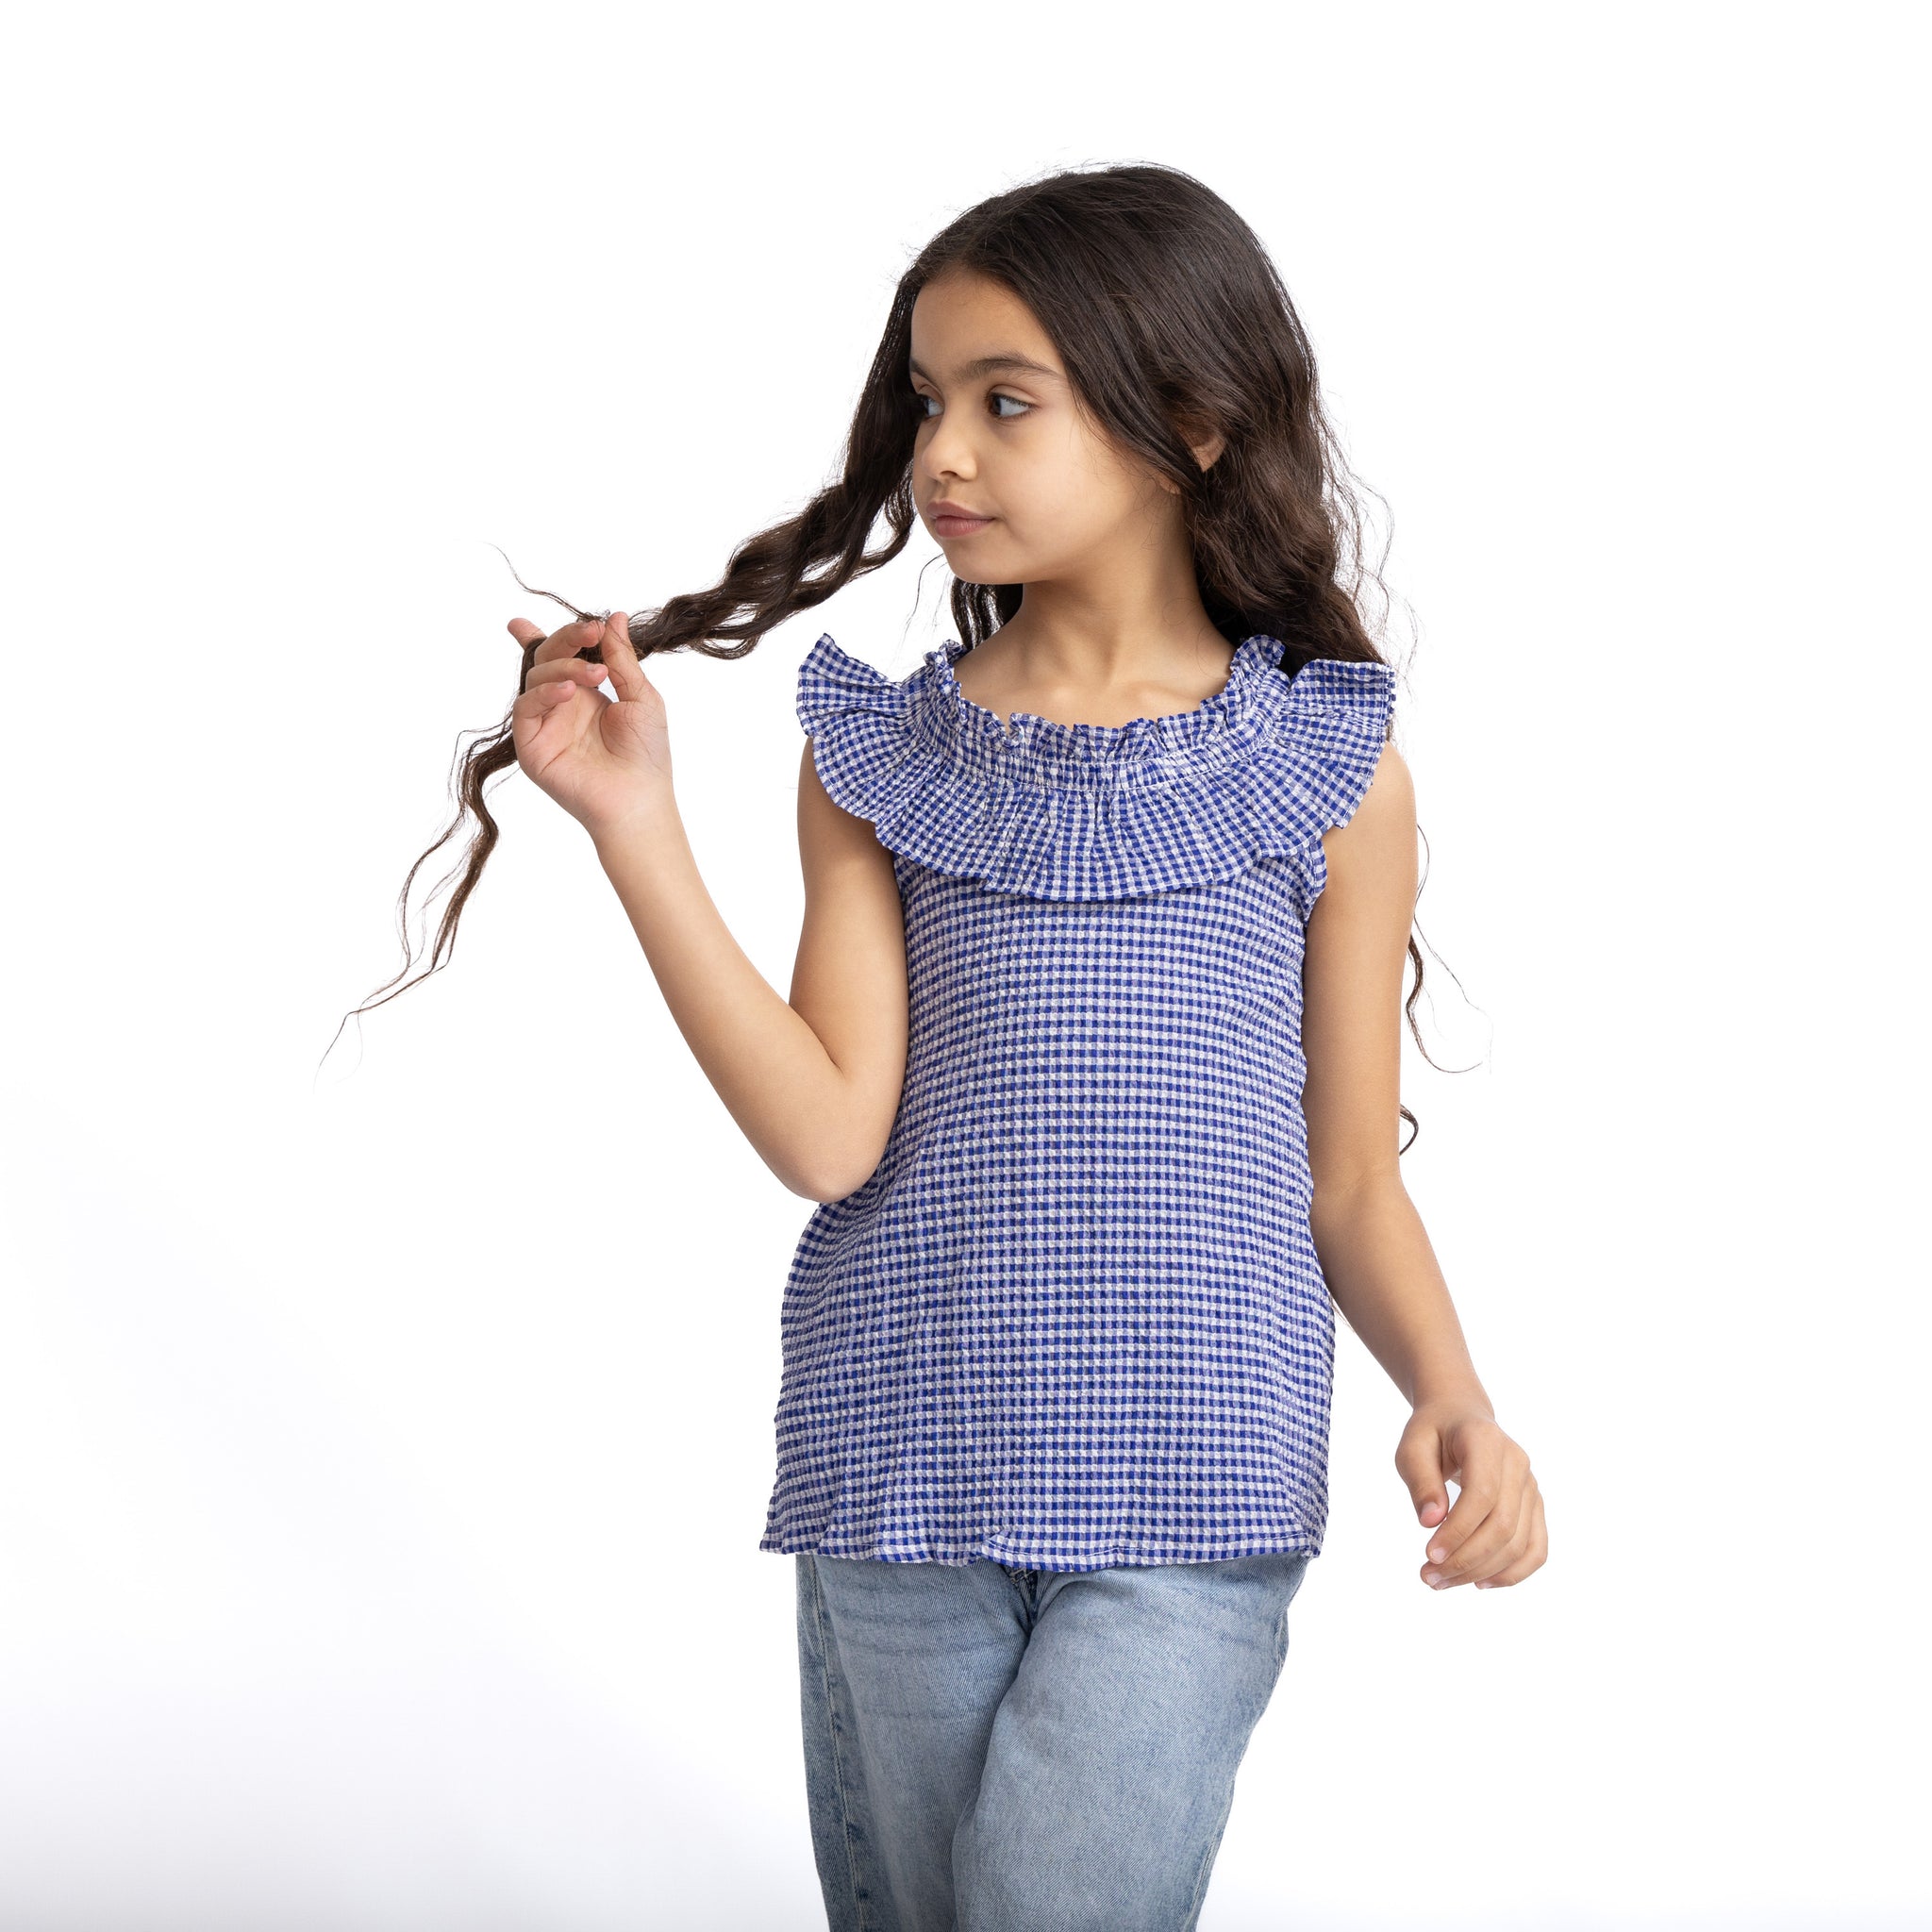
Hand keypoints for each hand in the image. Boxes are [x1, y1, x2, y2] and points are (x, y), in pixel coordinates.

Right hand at [506, 610, 672, 837]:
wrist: (639, 797)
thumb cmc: (646, 754)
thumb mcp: (641, 696)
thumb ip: (621, 657)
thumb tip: (614, 617)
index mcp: (587, 692)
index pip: (564, 655)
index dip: (558, 633)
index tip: (584, 621)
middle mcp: (562, 705)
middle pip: (548, 657)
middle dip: (567, 639)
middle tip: (590, 631)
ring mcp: (544, 723)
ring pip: (536, 676)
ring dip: (564, 667)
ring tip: (596, 675)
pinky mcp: (530, 744)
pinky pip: (525, 707)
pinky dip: (544, 693)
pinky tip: (570, 692)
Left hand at [1395, 1402, 1546, 1590]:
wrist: (1460, 1416)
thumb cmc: (1432, 1433)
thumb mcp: (1412, 1447)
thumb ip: (1420, 1481)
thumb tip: (1430, 1522)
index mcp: (1486, 1441)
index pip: (1481, 1494)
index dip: (1457, 1530)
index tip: (1428, 1555)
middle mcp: (1517, 1463)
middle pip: (1503, 1524)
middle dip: (1466, 1559)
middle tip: (1428, 1577)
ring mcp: (1531, 1485)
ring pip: (1519, 1543)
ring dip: (1482, 1572)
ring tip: (1443, 1582)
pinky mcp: (1535, 1506)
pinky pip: (1536, 1548)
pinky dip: (1513, 1573)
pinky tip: (1481, 1583)